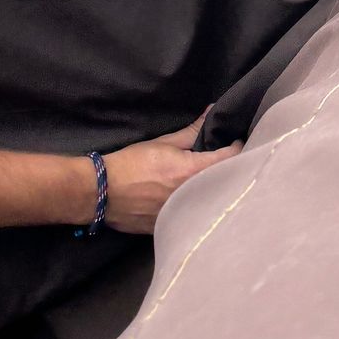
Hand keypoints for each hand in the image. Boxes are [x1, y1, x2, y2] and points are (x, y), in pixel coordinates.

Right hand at [101, 116, 242, 234]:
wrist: (102, 192)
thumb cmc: (131, 164)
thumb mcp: (163, 143)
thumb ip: (192, 131)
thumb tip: (211, 111)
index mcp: (192, 172)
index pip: (230, 158)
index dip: (236, 147)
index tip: (235, 142)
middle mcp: (193, 196)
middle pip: (223, 181)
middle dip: (228, 170)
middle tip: (227, 159)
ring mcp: (184, 214)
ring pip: (210, 200)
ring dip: (214, 188)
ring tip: (212, 178)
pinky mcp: (173, 226)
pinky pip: (193, 214)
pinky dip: (197, 204)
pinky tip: (194, 197)